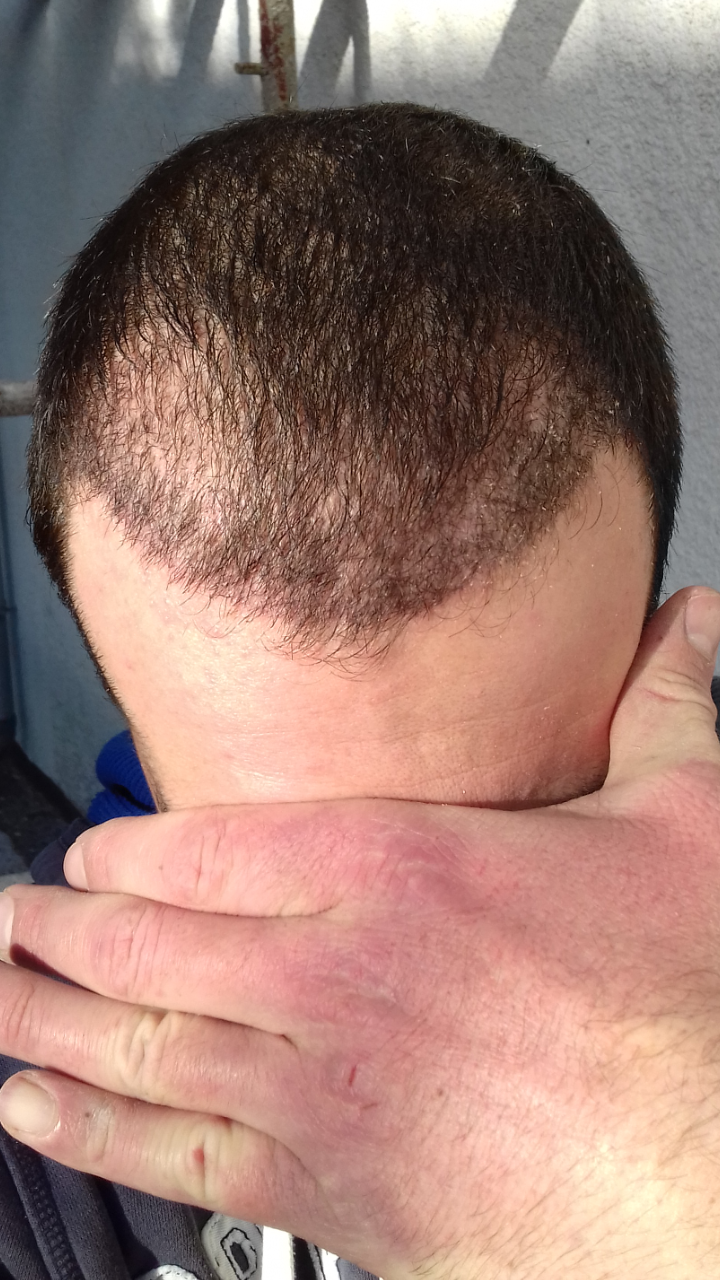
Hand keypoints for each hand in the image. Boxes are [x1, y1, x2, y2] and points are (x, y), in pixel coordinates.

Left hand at [1, 588, 719, 1278]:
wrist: (707, 1184)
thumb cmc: (691, 1010)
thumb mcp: (687, 828)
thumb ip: (665, 711)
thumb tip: (689, 627)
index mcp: (399, 868)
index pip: (205, 846)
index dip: (124, 850)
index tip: (87, 855)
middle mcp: (329, 972)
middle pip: (141, 943)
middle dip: (50, 928)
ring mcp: (312, 1085)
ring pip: (133, 1041)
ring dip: (39, 1013)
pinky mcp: (323, 1186)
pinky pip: (168, 1153)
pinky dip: (88, 1127)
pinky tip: (37, 1106)